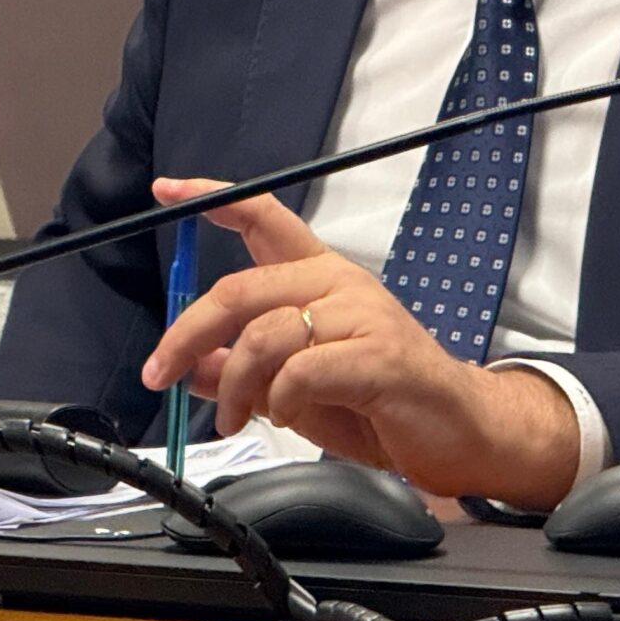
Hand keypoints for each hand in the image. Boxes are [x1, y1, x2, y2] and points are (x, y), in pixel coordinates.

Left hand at [138, 179, 580, 508]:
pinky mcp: (378, 357)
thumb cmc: (381, 400)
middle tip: (160, 373)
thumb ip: (245, 371)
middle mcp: (339, 283)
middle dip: (186, 334)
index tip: (167, 190)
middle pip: (240, 289)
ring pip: (263, 335)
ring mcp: (361, 316)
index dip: (211, 198)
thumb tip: (192, 367)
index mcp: (320, 276)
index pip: (262, 217)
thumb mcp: (296, 386)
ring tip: (235, 416)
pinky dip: (279, 401)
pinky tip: (286, 416)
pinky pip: (300, 371)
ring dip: (234, 385)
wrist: (459, 431)